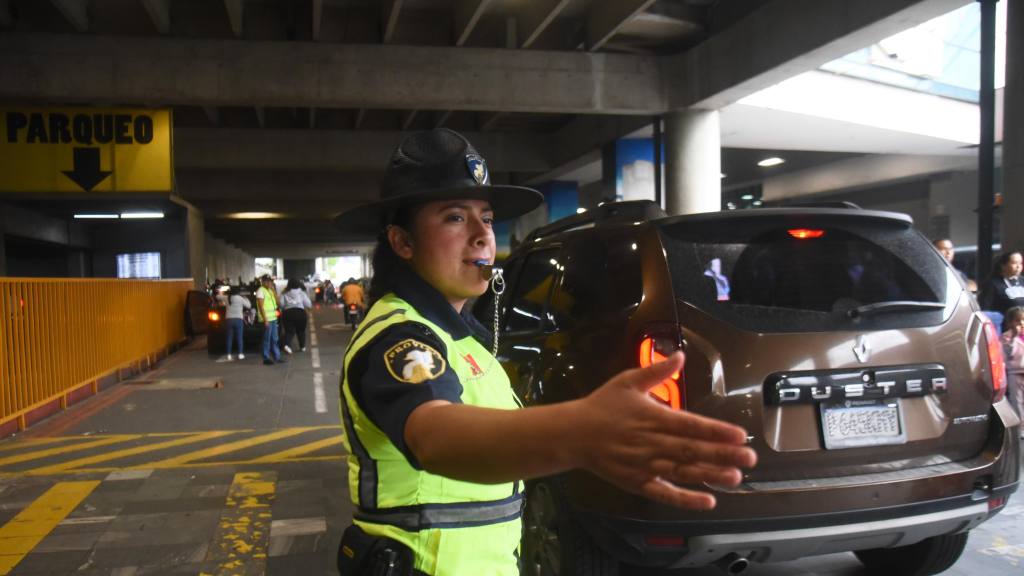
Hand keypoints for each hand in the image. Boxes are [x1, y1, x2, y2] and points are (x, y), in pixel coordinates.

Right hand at [575, 352, 755, 509]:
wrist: (573, 434)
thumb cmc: (603, 405)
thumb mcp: (627, 381)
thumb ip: (656, 371)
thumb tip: (680, 355)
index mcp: (652, 417)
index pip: (690, 425)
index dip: (716, 431)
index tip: (739, 434)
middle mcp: (652, 443)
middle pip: (691, 450)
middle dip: (722, 454)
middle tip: (750, 457)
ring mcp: (645, 466)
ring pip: (682, 472)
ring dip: (710, 475)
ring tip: (735, 477)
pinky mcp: (637, 483)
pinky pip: (664, 493)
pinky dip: (685, 499)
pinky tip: (707, 500)